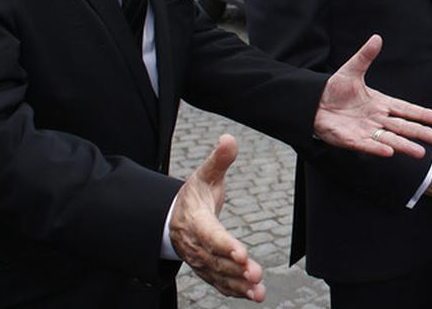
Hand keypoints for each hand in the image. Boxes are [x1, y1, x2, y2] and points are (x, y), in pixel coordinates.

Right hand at [170, 135, 264, 301]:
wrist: (173, 216)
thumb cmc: (194, 193)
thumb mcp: (204, 174)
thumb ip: (219, 160)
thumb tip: (229, 138)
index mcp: (195, 220)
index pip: (211, 234)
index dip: (225, 245)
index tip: (242, 253)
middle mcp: (196, 244)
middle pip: (216, 259)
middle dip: (235, 269)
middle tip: (256, 275)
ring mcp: (199, 260)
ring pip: (218, 275)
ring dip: (238, 284)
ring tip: (258, 292)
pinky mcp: (206, 269)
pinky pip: (219, 283)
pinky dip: (235, 291)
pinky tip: (254, 296)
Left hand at [314, 35, 431, 157]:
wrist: (313, 102)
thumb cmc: (333, 88)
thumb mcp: (351, 70)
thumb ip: (365, 56)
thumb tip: (377, 38)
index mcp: (380, 103)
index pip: (405, 109)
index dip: (421, 114)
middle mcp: (376, 118)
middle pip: (402, 126)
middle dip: (419, 132)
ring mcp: (365, 130)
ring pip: (389, 139)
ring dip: (404, 145)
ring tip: (420, 152)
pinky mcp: (351, 140)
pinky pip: (367, 145)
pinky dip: (378, 148)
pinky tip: (390, 152)